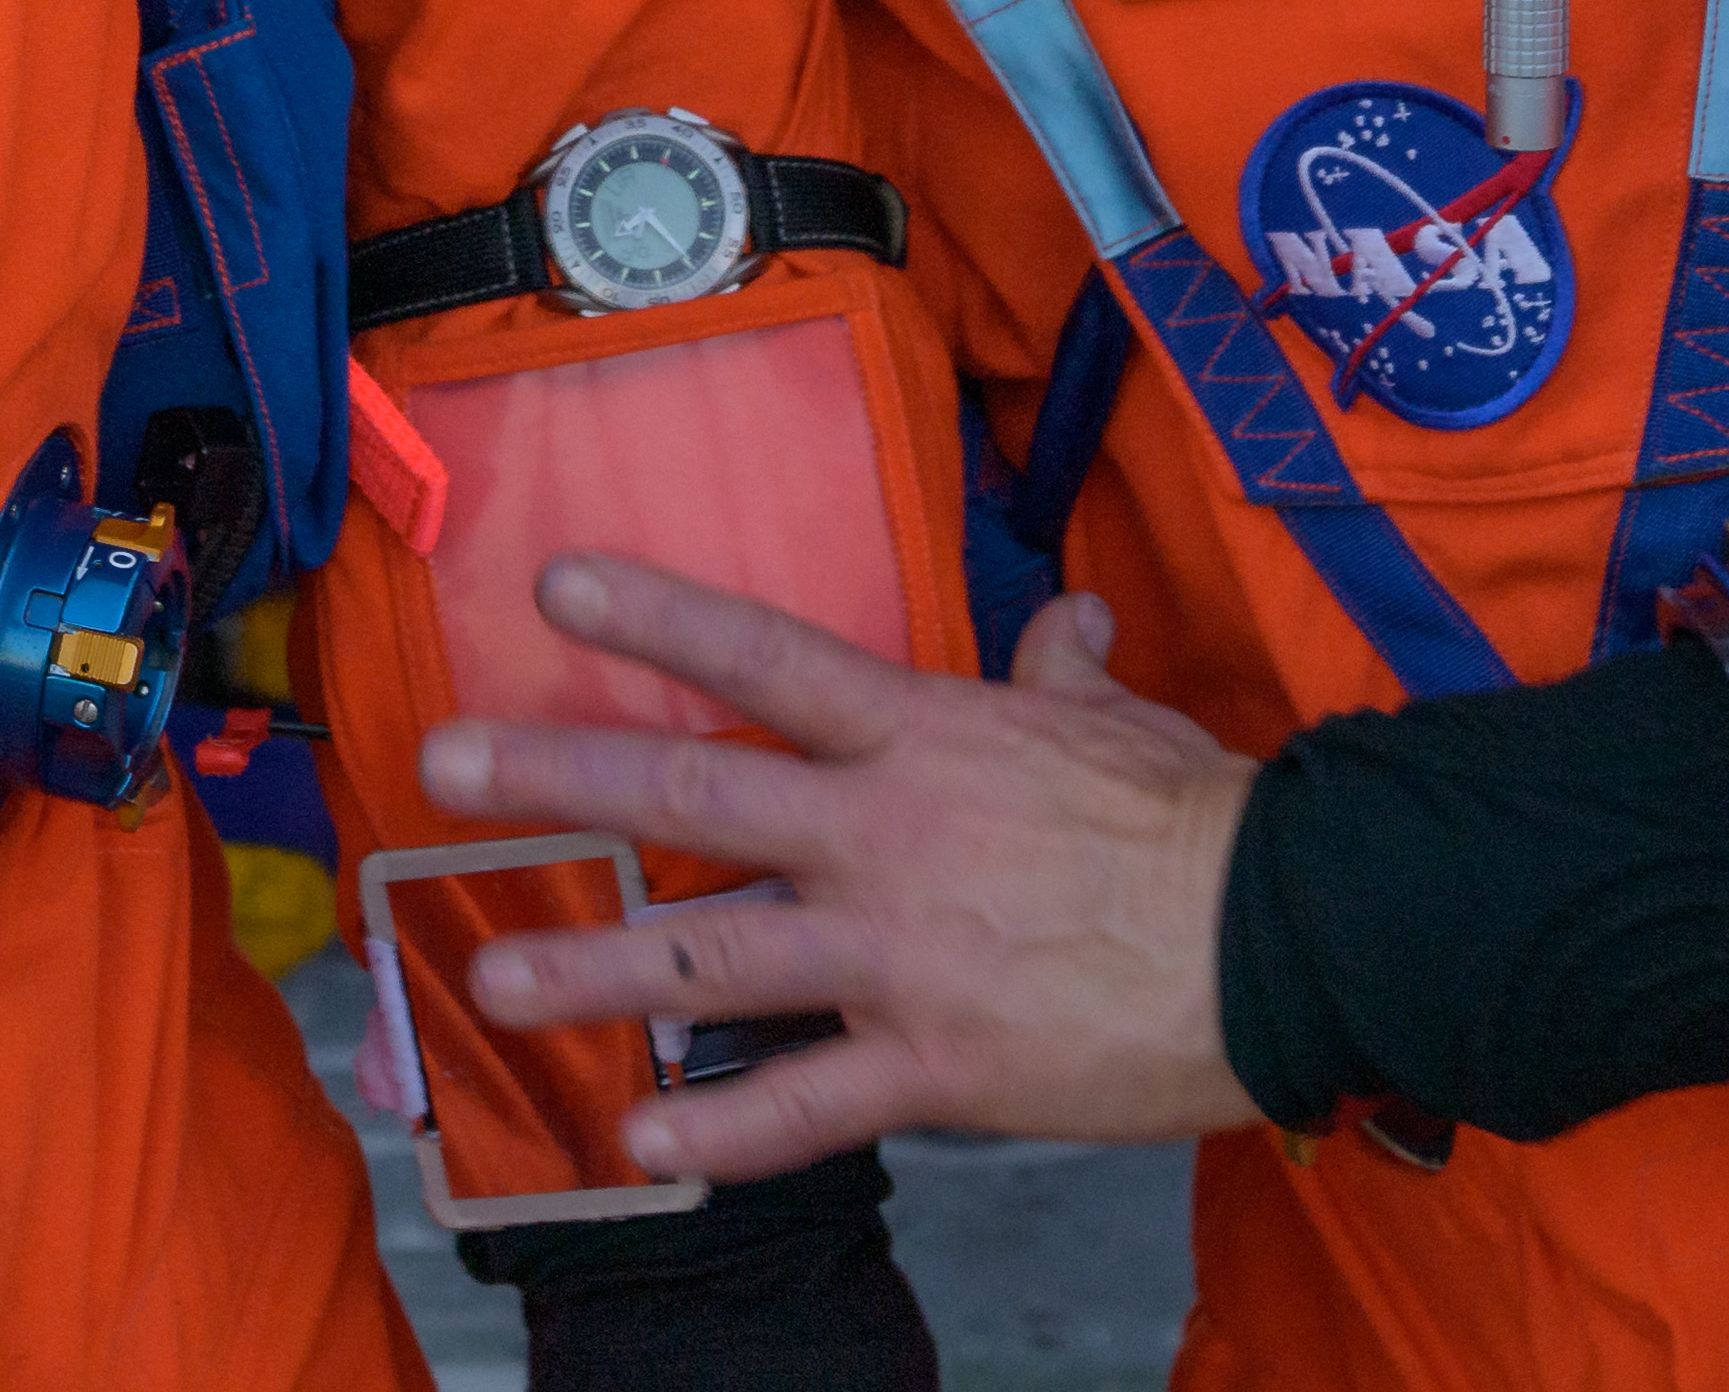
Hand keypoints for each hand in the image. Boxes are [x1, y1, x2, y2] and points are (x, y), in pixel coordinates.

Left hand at [416, 559, 1263, 1168]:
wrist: (1286, 940)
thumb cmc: (1204, 824)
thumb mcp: (1123, 722)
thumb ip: (1063, 669)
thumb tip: (1066, 619)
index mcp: (925, 737)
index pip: (765, 661)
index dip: (656, 618)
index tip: (552, 587)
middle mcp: (885, 836)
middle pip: (694, 796)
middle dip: (557, 776)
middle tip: (442, 762)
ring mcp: (899, 957)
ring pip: (711, 961)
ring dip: (591, 970)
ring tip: (485, 973)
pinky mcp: (935, 1068)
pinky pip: (802, 1107)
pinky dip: (716, 1129)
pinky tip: (636, 1141)